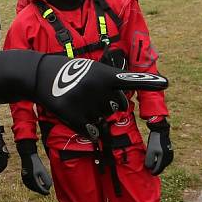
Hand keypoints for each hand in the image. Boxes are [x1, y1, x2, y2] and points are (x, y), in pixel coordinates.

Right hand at [16, 140, 51, 194]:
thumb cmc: (36, 162)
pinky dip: (32, 186)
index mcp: (33, 178)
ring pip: (30, 187)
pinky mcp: (23, 176)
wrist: (27, 155)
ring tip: (42, 189)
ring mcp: (24, 178)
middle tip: (46, 192)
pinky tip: (36, 185)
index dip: (44, 192)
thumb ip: (46, 180)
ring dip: (36, 189)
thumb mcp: (43, 171)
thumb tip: (48, 187)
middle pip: (35, 189)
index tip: (48, 193)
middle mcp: (27, 179)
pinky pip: (27, 184)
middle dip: (41, 191)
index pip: (39, 188)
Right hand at [33, 56, 167, 139]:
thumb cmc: (64, 71)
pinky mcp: (74, 116)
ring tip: (77, 100)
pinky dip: (88, 128)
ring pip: (103, 119)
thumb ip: (106, 83)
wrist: (36, 74)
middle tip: (89, 93)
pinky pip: (92, 131)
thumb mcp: (87, 69)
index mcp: (102, 74)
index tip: (165, 83)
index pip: (129, 80)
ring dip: (94, 114)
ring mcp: (85, 102)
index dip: (148, 81)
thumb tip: (119, 102)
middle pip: (117, 106)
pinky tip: (76, 116)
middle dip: (108, 103)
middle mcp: (96, 88)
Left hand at [144, 117, 172, 174]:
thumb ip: (150, 160)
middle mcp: (169, 158)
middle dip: (155, 168)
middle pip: (161, 167)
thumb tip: (149, 168)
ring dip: (157, 165)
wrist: (161, 131)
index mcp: (164, 159)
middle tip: (149, 170)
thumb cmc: (155, 141)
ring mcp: (170, 155)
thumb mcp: (150, 151)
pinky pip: (164, 159)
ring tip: (151, 165)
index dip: (153, 172)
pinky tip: (155, 159)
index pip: (159, 169)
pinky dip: (160, 161)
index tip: (149, 173)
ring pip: (163, 163)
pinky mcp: (169, 152)